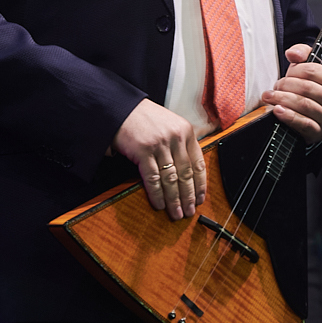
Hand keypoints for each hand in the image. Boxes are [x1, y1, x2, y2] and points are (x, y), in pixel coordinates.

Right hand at [113, 99, 205, 219]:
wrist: (121, 109)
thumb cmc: (144, 119)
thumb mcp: (170, 125)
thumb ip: (180, 143)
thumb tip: (189, 170)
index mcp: (186, 131)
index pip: (198, 163)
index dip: (200, 184)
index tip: (200, 198)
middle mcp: (176, 137)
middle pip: (186, 174)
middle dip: (188, 196)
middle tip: (189, 212)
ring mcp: (160, 144)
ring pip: (171, 179)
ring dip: (175, 200)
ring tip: (176, 213)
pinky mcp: (143, 151)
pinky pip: (153, 178)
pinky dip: (157, 194)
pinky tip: (160, 204)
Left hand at [263, 44, 321, 144]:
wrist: (316, 120)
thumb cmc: (313, 92)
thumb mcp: (311, 69)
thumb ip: (303, 53)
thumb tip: (292, 53)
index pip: (313, 70)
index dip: (295, 70)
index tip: (287, 73)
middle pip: (306, 87)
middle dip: (285, 85)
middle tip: (276, 86)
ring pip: (303, 104)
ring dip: (282, 99)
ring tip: (271, 96)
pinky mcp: (319, 132)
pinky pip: (303, 122)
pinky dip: (288, 116)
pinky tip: (278, 110)